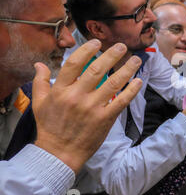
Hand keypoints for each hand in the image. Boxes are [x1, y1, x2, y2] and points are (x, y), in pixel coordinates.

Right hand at [33, 40, 142, 173]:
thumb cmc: (49, 127)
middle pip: (97, 69)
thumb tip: (39, 64)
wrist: (59, 153)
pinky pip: (121, 101)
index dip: (87, 50)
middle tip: (122, 46)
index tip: (96, 42)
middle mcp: (77, 96)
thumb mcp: (39, 103)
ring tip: (136, 59)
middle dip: (111, 55)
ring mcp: (92, 108)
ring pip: (113, 83)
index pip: (75, 63)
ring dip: (127, 69)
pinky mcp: (105, 119)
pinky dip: (131, 90)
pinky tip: (138, 81)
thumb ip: (41, 81)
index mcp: (61, 90)